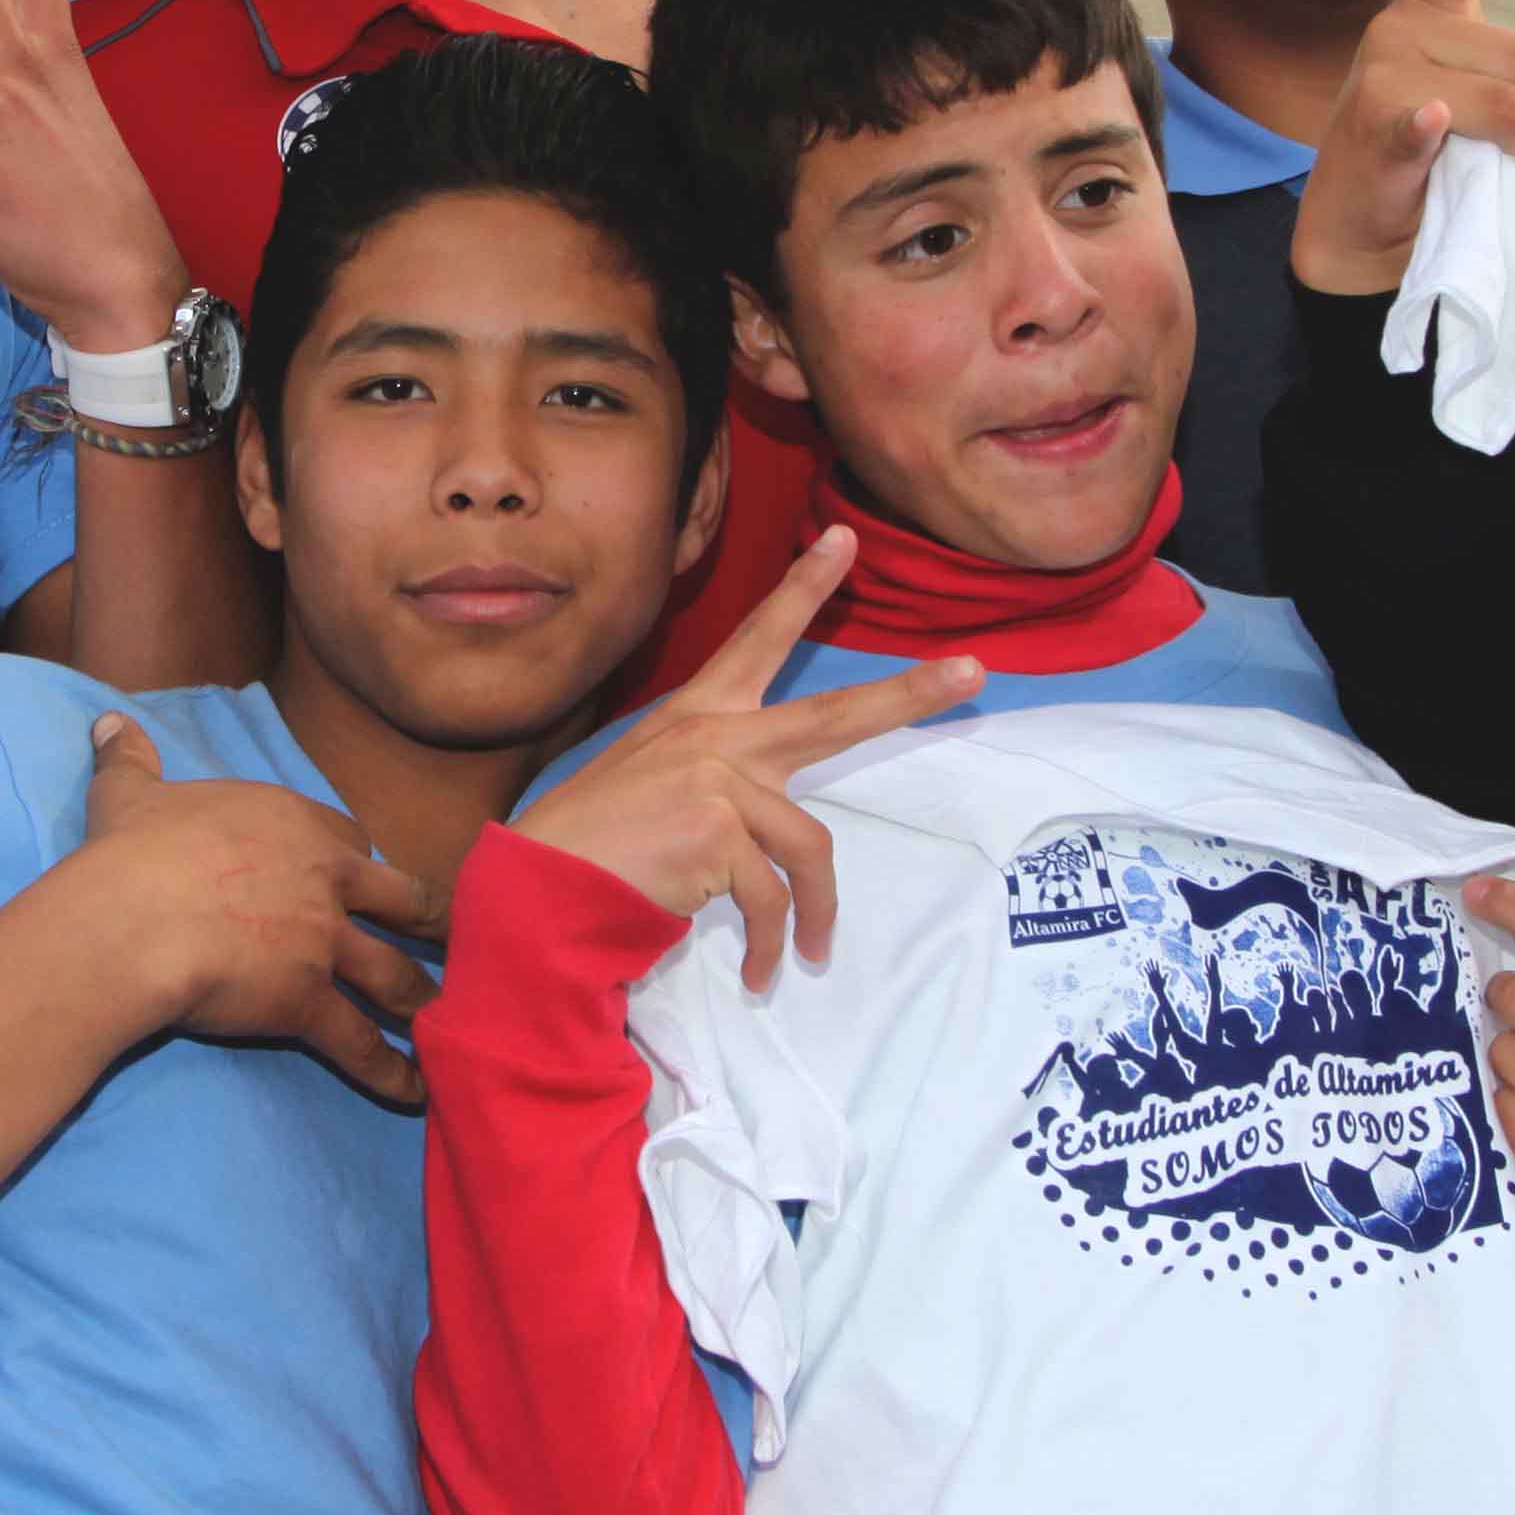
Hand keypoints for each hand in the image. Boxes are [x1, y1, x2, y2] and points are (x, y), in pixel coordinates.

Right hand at [76, 713, 448, 1107]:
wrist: (131, 920)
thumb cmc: (130, 852)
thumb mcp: (128, 794)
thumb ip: (130, 758)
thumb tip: (109, 721)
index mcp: (292, 822)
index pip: (348, 838)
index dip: (356, 860)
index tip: (361, 875)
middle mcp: (323, 879)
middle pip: (400, 898)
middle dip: (429, 919)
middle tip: (454, 938)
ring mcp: (322, 942)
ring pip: (391, 973)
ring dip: (421, 999)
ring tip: (447, 1022)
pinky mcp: (306, 1000)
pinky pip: (358, 1041)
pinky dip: (390, 1071)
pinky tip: (414, 1093)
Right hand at [508, 531, 981, 988]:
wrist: (543, 889)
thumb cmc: (596, 844)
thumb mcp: (652, 784)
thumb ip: (715, 780)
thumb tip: (769, 823)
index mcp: (698, 716)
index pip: (759, 638)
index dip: (802, 587)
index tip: (844, 542)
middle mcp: (715, 737)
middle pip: (833, 713)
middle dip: (908, 693)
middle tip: (972, 672)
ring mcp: (719, 782)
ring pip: (809, 849)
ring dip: (813, 914)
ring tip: (805, 953)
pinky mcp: (719, 834)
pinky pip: (774, 898)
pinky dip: (774, 943)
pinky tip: (764, 971)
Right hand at [1283, 0, 1514, 297]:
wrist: (1364, 227)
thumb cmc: (1432, 156)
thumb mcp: (1502, 96)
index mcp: (1431, 15)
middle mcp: (1403, 30)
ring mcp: (1385, 73)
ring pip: (1505, 94)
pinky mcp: (1374, 122)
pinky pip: (1433, 117)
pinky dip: (1439, 126)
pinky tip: (1436, 125)